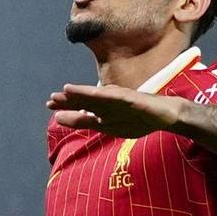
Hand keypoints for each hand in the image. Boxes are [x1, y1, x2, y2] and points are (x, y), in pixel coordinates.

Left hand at [45, 84, 182, 136]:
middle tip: (51, 99)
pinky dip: (105, 95)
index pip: (82, 110)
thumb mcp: (112, 125)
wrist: (166, 114)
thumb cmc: (139, 117)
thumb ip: (93, 122)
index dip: (67, 107)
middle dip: (69, 100)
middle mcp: (110, 105)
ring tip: (66, 90)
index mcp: (105, 112)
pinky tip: (95, 93)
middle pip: (87, 102)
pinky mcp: (133, 99)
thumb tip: (75, 120)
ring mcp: (121, 101)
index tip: (50, 105)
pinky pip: (117, 98)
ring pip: (99, 98)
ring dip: (83, 94)